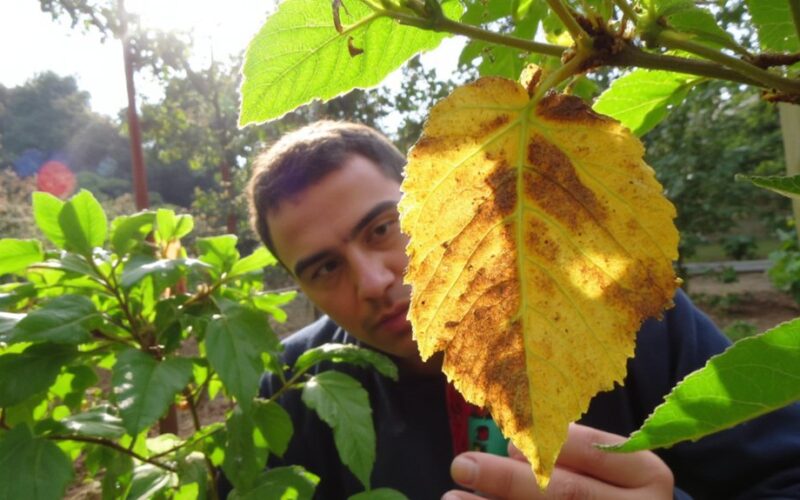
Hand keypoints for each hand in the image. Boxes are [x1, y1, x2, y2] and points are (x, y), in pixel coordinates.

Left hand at [443, 423, 672, 498]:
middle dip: (509, 480)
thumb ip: (566, 451)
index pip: (592, 450)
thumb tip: (514, 450)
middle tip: (462, 465)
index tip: (506, 445)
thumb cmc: (610, 490)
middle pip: (567, 494)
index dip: (543, 444)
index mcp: (647, 475)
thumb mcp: (605, 465)